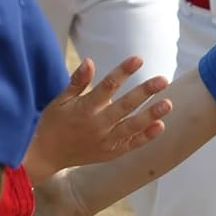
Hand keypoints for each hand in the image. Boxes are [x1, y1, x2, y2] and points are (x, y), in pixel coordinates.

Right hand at [26, 56, 171, 182]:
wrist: (47, 155)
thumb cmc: (54, 123)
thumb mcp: (60, 101)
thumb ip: (77, 82)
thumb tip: (90, 61)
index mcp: (84, 109)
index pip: (107, 86)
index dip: (123, 72)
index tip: (138, 59)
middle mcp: (96, 125)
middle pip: (125, 106)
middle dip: (145, 92)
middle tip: (163, 80)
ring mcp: (105, 141)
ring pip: (132, 127)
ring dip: (151, 115)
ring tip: (168, 104)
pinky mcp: (110, 153)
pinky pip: (131, 145)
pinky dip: (146, 137)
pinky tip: (161, 126)